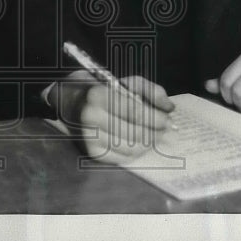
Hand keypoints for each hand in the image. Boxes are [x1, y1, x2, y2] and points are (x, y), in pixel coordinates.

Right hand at [53, 71, 174, 164]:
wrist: (71, 102)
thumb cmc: (103, 90)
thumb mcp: (126, 82)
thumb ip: (151, 90)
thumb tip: (170, 108)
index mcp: (98, 95)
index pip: (134, 111)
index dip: (155, 118)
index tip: (168, 120)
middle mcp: (90, 117)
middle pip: (134, 133)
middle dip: (155, 133)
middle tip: (165, 130)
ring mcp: (89, 137)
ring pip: (130, 148)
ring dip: (148, 144)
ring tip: (155, 137)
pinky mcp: (91, 153)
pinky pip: (122, 158)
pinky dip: (136, 153)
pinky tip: (141, 144)